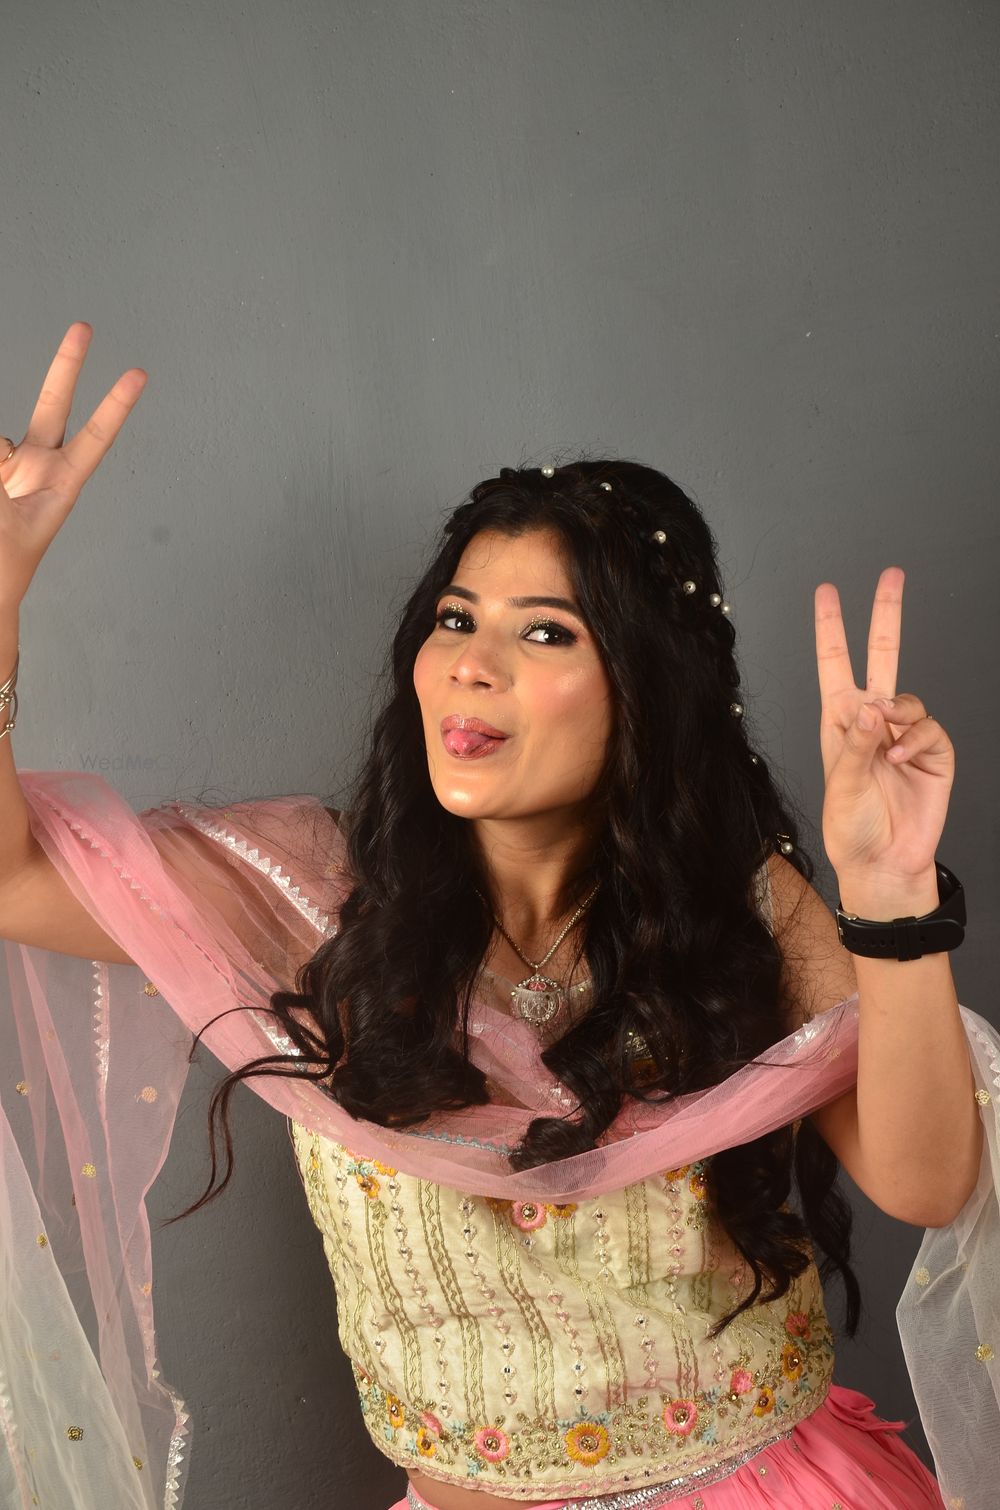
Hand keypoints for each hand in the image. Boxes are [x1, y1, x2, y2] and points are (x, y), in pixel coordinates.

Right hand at [0, 322, 146, 609]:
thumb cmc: (5, 567)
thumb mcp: (6, 519)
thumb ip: (0, 475)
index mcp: (64, 484)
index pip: (96, 436)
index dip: (115, 405)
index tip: (138, 375)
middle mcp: (41, 467)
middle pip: (53, 406)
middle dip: (66, 366)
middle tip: (84, 327)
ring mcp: (12, 466)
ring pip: (0, 439)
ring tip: (7, 502)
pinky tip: (0, 489)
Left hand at [814, 566, 953, 889]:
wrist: (884, 862)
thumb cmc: (851, 827)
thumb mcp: (840, 784)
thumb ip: (854, 744)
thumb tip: (870, 705)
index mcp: (839, 721)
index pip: (835, 663)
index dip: (831, 628)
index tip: (827, 592)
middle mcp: (871, 721)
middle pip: (883, 656)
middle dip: (886, 615)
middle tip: (891, 575)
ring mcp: (904, 734)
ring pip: (909, 696)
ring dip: (899, 713)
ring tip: (886, 745)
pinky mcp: (933, 752)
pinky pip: (929, 727)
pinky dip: (915, 739)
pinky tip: (901, 759)